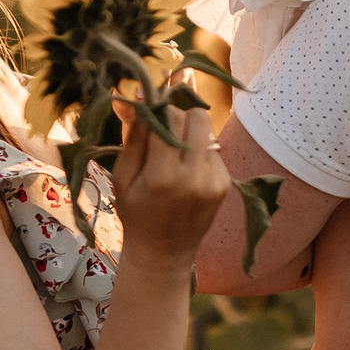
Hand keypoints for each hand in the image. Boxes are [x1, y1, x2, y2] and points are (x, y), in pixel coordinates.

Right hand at [110, 83, 231, 270]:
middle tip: (160, 132)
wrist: (163, 254)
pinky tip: (185, 170)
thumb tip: (132, 96)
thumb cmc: (136, 214)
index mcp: (163, 176)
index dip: (157, 109)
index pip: (169, 118)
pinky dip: (198, 151)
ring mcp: (215, 181)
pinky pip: (213, 149)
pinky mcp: (226, 184)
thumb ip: (132, 134)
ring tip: (172, 154)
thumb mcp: (123, 176)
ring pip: (207, 130)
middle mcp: (195, 177)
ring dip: (189, 132)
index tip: (146, 112)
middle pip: (196, 116)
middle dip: (177, 116)